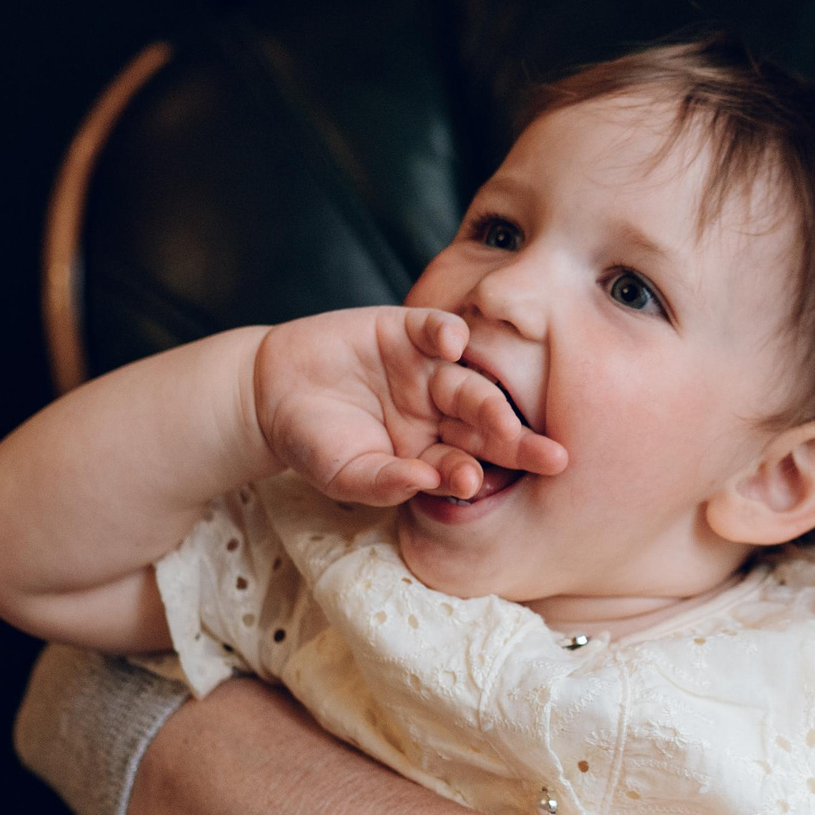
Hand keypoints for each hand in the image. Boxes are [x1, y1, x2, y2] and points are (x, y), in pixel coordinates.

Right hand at [251, 307, 566, 506]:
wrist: (270, 390)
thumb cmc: (312, 441)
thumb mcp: (342, 472)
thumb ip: (383, 481)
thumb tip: (426, 482)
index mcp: (431, 451)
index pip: (465, 465)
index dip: (475, 475)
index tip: (480, 486)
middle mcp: (440, 411)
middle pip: (483, 426)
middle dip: (512, 441)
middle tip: (545, 456)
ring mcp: (427, 370)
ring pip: (467, 382)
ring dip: (486, 398)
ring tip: (500, 417)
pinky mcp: (407, 330)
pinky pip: (436, 328)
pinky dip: (446, 332)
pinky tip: (454, 343)